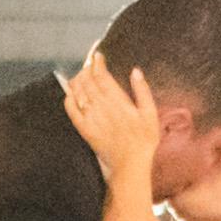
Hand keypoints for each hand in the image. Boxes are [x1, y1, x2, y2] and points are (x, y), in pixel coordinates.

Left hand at [60, 52, 158, 179]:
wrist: (130, 165)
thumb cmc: (144, 140)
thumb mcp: (151, 114)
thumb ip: (143, 91)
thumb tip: (135, 71)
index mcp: (118, 101)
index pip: (102, 76)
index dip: (97, 64)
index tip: (97, 56)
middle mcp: (102, 108)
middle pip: (88, 81)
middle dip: (87, 69)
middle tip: (90, 64)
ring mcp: (91, 119)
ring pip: (78, 93)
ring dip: (78, 80)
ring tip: (82, 75)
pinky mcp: (84, 129)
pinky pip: (71, 110)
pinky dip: (69, 98)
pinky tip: (71, 93)